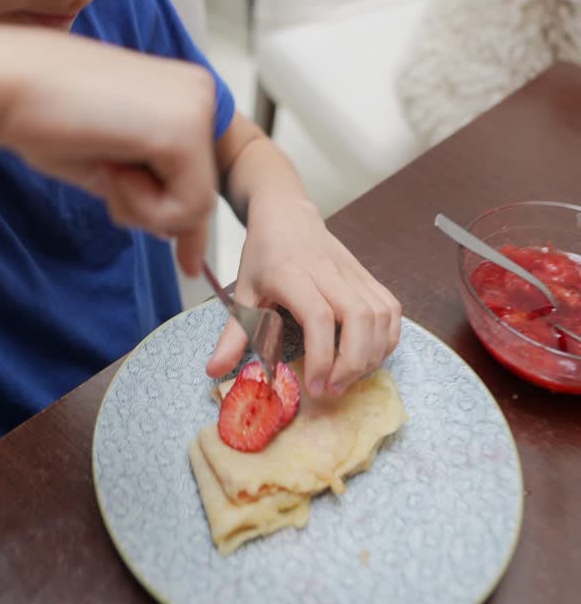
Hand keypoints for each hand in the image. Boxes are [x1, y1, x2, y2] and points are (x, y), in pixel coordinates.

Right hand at [0, 29, 217, 274]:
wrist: (4, 86)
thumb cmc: (40, 118)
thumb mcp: (109, 162)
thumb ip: (145, 189)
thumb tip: (176, 232)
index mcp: (181, 91)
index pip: (200, 171)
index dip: (185, 219)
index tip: (187, 263)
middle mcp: (200, 92)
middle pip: (201, 191)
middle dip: (150, 209)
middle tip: (105, 172)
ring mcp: (198, 108)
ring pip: (197, 205)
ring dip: (140, 207)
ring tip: (103, 164)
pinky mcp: (187, 130)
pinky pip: (186, 207)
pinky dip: (141, 206)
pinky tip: (109, 166)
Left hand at [206, 195, 400, 393]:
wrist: (287, 214)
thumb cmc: (263, 254)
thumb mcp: (243, 291)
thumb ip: (233, 334)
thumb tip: (214, 371)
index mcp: (291, 274)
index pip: (318, 316)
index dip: (321, 356)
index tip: (313, 386)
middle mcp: (328, 271)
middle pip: (359, 317)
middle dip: (353, 362)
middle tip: (333, 389)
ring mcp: (352, 272)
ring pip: (379, 314)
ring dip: (372, 353)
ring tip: (350, 376)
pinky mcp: (367, 275)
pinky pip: (390, 307)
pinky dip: (388, 337)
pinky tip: (370, 355)